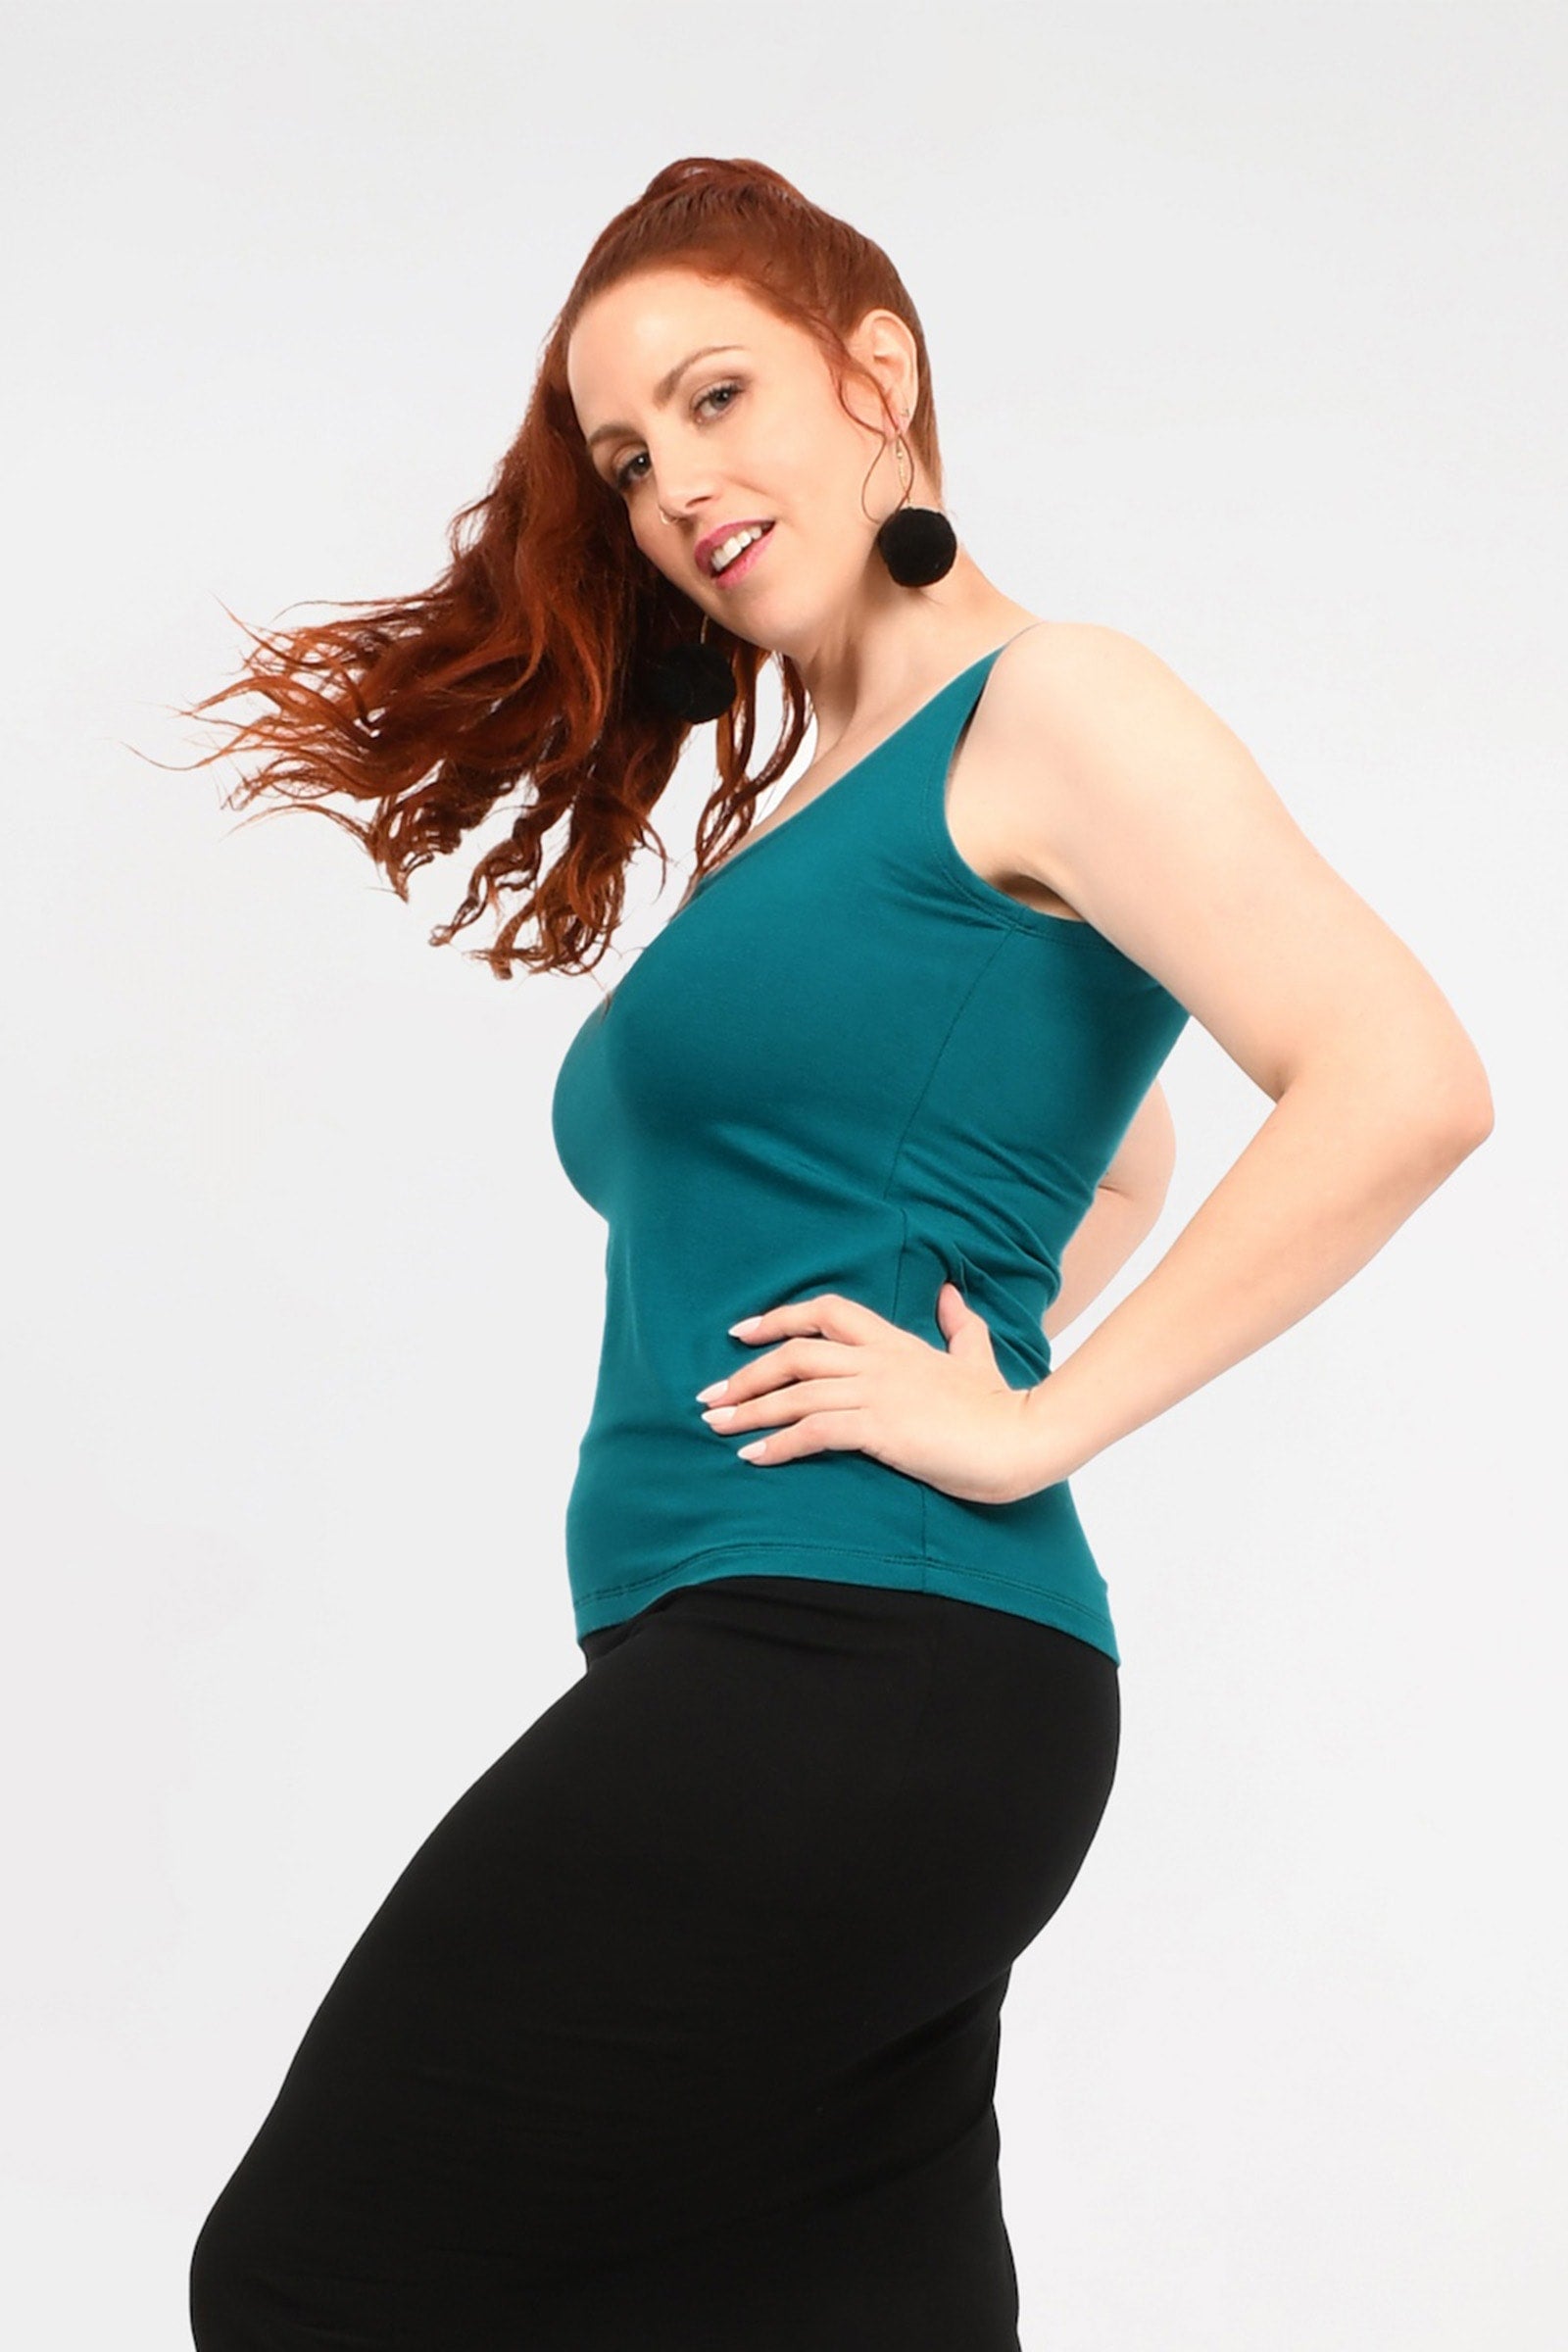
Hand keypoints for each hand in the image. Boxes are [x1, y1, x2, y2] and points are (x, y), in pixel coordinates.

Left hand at [696, 1282, 1037, 1505]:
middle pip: (795, 1353)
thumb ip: (960, 1325)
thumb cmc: (999, 1406)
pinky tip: (754, 1458)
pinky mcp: (882, 1428)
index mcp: (895, 1341)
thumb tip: (951, 1293)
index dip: (777, 1318)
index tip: (739, 1334)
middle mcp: (879, 1361)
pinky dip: (779, 1444)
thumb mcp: (978, 1355)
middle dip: (746, 1374)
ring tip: (716, 1426)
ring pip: (796, 1391)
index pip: (825, 1311)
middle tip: (710, 1397)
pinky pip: (816, 1429)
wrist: (1023, 1438)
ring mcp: (879, 1393)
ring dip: (749, 1410)